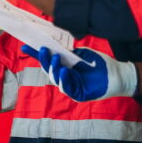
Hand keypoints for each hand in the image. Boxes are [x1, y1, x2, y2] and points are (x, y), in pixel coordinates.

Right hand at [20, 45, 136, 101]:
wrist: (117, 74)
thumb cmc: (100, 64)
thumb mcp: (83, 53)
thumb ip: (69, 52)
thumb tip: (55, 48)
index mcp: (64, 65)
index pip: (47, 60)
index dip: (36, 55)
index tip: (25, 47)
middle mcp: (65, 76)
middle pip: (48, 69)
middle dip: (44, 60)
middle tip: (44, 50)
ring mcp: (70, 85)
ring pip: (55, 78)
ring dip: (54, 68)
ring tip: (57, 58)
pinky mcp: (77, 94)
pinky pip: (66, 88)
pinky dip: (64, 79)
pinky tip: (65, 71)